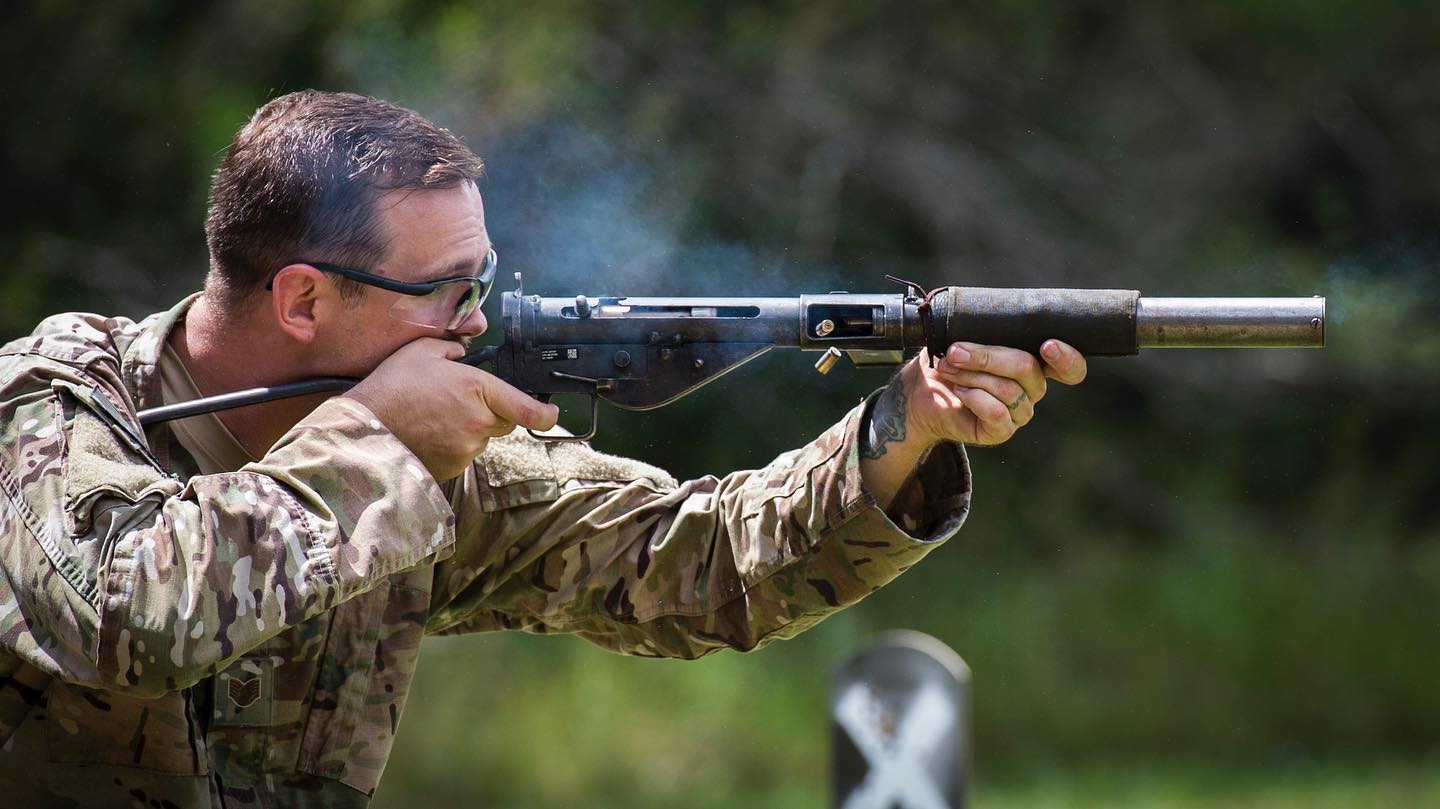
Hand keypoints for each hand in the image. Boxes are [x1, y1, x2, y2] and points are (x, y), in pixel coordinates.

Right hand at [344, 338, 558, 480]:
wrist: (366, 429)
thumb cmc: (392, 387)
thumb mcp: (423, 350)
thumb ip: (454, 348)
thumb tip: (465, 353)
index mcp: (478, 390)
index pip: (526, 409)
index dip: (544, 413)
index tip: (551, 412)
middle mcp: (479, 423)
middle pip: (503, 421)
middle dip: (490, 411)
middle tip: (457, 400)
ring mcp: (467, 449)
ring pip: (481, 438)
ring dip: (468, 428)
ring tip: (434, 416)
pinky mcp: (454, 468)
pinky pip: (463, 453)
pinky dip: (452, 444)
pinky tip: (428, 433)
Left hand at [905, 339, 1086, 446]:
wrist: (921, 392)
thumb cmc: (947, 360)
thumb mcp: (965, 336)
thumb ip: (984, 328)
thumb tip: (987, 317)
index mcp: (1033, 363)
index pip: (1071, 368)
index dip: (1068, 358)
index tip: (1048, 345)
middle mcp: (1033, 388)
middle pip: (1027, 368)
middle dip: (987, 356)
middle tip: (956, 352)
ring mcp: (1019, 411)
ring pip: (1008, 389)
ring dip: (972, 375)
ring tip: (948, 368)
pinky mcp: (1001, 431)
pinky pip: (997, 413)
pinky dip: (974, 397)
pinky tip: (959, 391)